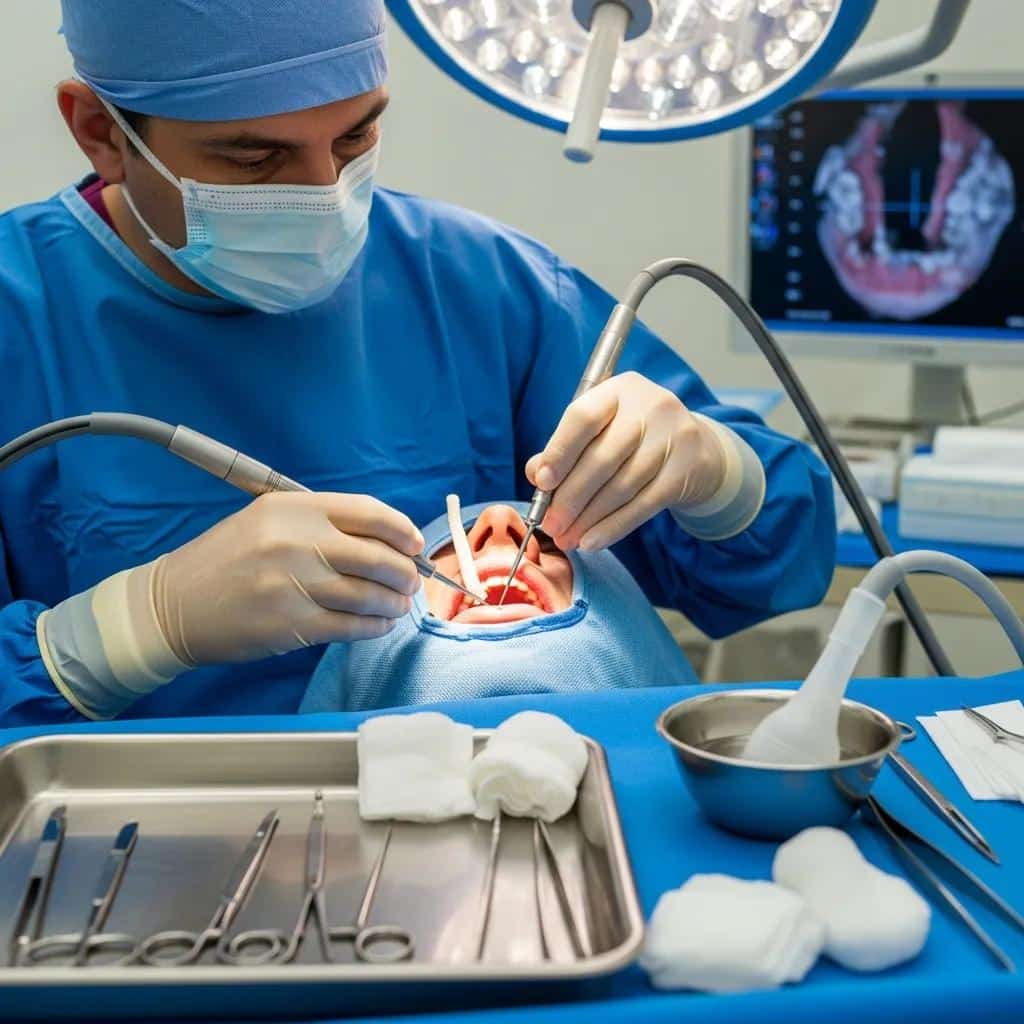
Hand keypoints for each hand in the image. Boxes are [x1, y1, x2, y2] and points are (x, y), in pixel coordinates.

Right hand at [148, 492, 423, 664]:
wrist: (174, 604)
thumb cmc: (226, 560)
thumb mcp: (267, 520)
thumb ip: (320, 524)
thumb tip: (383, 541)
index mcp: (293, 508)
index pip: (368, 512)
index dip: (401, 530)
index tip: (414, 544)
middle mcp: (296, 541)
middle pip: (377, 556)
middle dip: (404, 572)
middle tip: (410, 582)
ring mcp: (294, 584)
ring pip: (368, 595)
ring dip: (393, 603)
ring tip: (397, 606)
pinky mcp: (291, 624)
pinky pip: (350, 627)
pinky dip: (373, 628)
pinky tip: (378, 626)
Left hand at [525, 372, 726, 551]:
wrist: (696, 449)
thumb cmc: (634, 439)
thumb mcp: (601, 431)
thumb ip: (566, 448)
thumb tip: (536, 473)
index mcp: (619, 390)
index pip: (582, 417)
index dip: (559, 452)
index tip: (541, 483)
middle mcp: (649, 407)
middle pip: (602, 458)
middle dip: (570, 498)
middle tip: (551, 525)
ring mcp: (672, 437)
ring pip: (622, 486)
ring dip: (589, 519)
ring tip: (568, 538)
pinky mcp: (686, 469)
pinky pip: (644, 505)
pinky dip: (614, 527)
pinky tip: (593, 541)